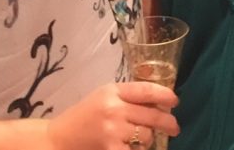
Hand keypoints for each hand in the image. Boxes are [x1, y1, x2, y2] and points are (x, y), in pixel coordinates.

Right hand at [46, 81, 178, 149]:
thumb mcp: (105, 96)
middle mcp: (114, 109)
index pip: (147, 90)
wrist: (58, 139)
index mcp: (113, 91)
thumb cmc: (84, 115)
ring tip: (144, 138)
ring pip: (146, 135)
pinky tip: (136, 147)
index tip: (175, 101)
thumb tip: (160, 101)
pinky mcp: (110, 149)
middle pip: (152, 115)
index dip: (165, 95)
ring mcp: (112, 131)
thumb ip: (129, 96)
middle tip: (174, 128)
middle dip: (168, 123)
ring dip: (149, 138)